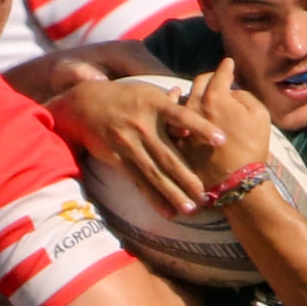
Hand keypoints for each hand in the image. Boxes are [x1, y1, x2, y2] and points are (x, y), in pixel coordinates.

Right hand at [48, 79, 224, 216]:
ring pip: (155, 173)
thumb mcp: (146, 93)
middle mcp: (143, 126)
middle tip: (207, 194)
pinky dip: (154, 198)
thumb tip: (192, 104)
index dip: (202, 128)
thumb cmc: (124, 98)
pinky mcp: (118, 159)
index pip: (183, 117)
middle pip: (169, 155)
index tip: (221, 140)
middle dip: (189, 177)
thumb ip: (169, 103)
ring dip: (173, 193)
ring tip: (191, 209)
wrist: (85, 105)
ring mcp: (129, 144)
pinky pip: (138, 182)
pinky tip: (168, 212)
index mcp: (154, 105)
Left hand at [176, 58, 272, 198]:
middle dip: (208, 79)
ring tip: (193, 91)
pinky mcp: (175, 140)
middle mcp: (194, 106)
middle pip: (198, 84)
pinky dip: (175, 115)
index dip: (226, 67)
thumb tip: (231, 90)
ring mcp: (181, 123)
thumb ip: (243, 95)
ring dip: (190, 93)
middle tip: (214, 79)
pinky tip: (177, 114)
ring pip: (182, 100)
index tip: (228, 64)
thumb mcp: (259, 114)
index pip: (219, 74)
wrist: (236, 182)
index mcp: (216, 97)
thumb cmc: (252, 148)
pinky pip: (171, 122)